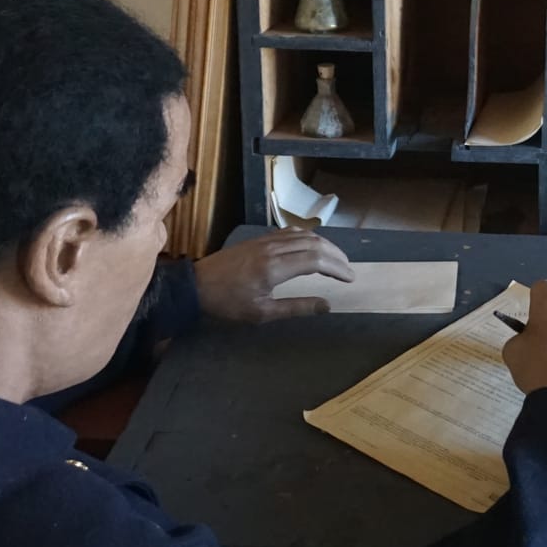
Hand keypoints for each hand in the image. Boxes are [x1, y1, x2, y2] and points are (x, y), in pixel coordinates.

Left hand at [193, 230, 352, 321]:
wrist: (197, 286)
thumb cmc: (228, 304)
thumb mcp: (261, 313)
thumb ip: (295, 308)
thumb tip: (326, 305)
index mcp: (274, 268)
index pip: (316, 261)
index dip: (337, 268)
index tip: (350, 278)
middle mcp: (273, 249)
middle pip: (314, 244)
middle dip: (336, 255)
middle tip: (348, 269)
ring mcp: (266, 240)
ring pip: (304, 235)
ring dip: (325, 245)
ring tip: (336, 258)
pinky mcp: (259, 239)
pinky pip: (291, 232)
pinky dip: (309, 238)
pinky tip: (313, 246)